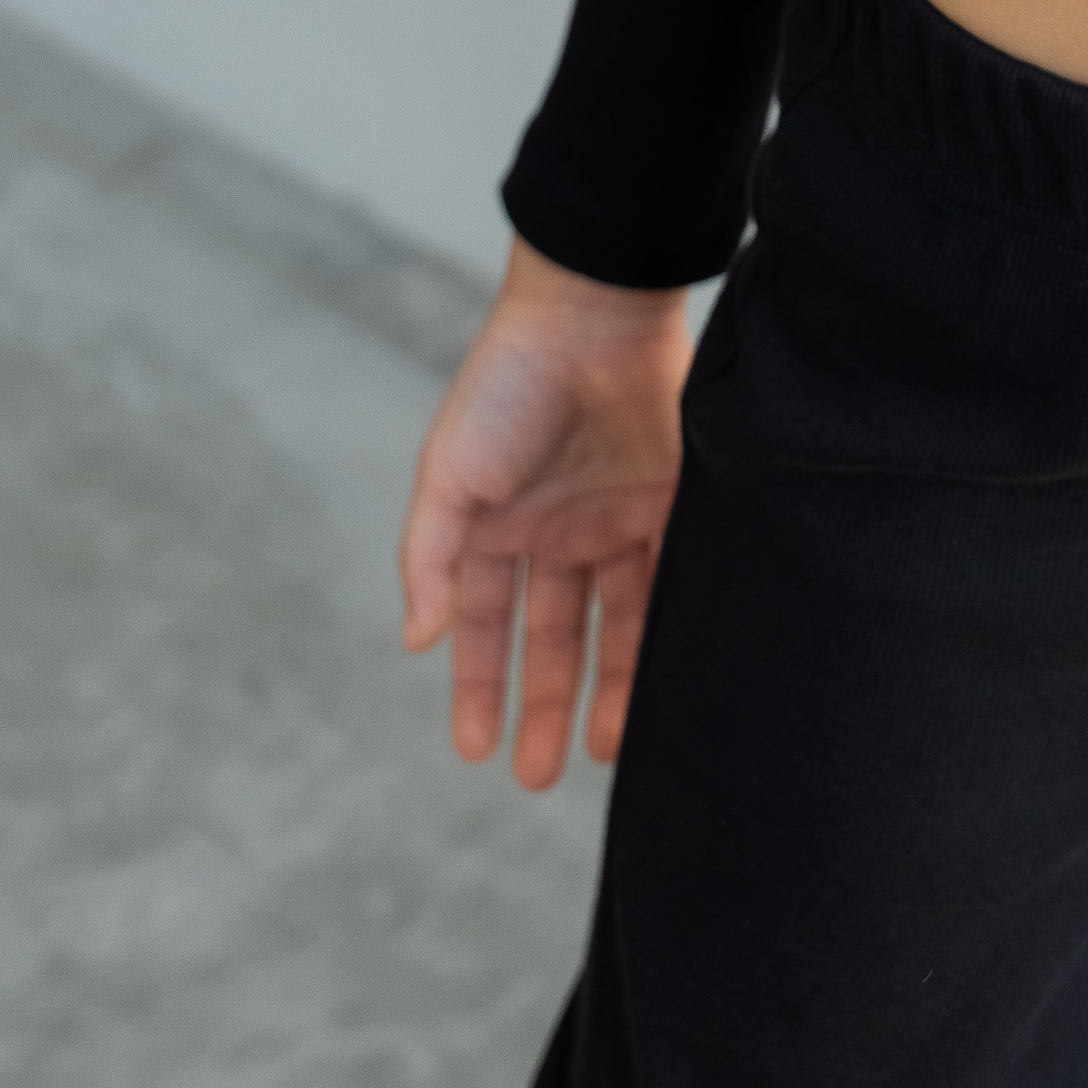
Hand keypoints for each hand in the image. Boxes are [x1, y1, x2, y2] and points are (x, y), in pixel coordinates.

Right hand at [396, 240, 693, 787]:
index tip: (474, 753)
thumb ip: (430, 558)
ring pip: (614, 622)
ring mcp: (616, 516)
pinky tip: (657, 685)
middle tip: (539, 778)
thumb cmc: (506, 384)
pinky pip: (667, 582)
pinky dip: (660, 635)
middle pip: (553, 637)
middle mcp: (558, 531)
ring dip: (607, 686)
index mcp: (498, 527)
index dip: (479, 687)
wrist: (593, 309)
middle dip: (546, 705)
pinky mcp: (670, 501)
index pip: (485, 627)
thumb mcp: (448, 473)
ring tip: (603, 751)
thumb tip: (417, 641)